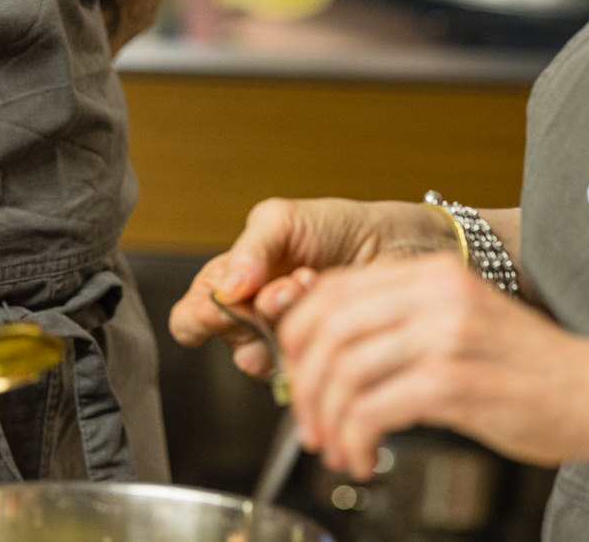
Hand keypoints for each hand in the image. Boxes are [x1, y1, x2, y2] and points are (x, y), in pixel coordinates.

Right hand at [169, 198, 458, 377]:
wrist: (397, 244)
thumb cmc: (337, 227)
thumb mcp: (283, 220)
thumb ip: (249, 249)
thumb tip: (227, 291)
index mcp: (232, 283)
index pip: (190, 319)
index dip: (199, 318)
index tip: (228, 302)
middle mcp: (252, 319)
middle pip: (227, 339)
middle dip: (255, 312)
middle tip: (288, 285)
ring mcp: (284, 343)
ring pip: (261, 357)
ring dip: (286, 321)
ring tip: (312, 288)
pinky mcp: (317, 363)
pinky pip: (298, 368)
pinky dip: (312, 336)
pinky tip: (330, 308)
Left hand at [280, 253, 588, 475]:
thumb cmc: (532, 370)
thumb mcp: (462, 323)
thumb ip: (405, 322)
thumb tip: (331, 350)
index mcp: (431, 274)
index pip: (333, 290)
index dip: (299, 336)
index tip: (297, 374)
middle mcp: (433, 295)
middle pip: (328, 330)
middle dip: (305, 385)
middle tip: (308, 424)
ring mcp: (443, 336)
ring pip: (344, 372)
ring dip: (328, 419)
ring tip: (336, 448)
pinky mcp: (453, 383)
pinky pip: (373, 409)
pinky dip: (355, 439)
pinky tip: (364, 456)